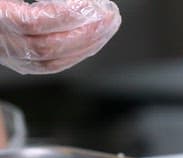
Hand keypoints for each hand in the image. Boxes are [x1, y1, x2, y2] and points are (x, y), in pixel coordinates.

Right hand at [0, 0, 120, 73]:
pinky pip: (49, 65)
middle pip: (45, 48)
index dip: (65, 16)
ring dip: (87, 45)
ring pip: (50, 61)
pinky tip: (94, 40)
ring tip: (108, 26)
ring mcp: (6, 52)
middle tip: (111, 16)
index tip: (90, 4)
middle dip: (86, 33)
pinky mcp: (17, 58)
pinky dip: (76, 54)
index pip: (30, 23)